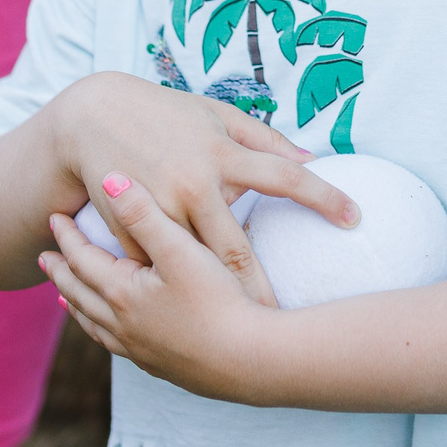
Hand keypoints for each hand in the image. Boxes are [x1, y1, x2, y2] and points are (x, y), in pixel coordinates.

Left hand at [41, 177, 281, 398]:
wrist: (251, 361)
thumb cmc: (219, 301)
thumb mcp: (181, 250)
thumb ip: (144, 215)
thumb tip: (109, 179)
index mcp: (122, 294)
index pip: (83, 260)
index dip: (67, 237)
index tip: (53, 218)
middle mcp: (123, 326)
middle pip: (80, 294)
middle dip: (61, 274)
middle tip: (44, 259)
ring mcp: (141, 351)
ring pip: (95, 325)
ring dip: (77, 306)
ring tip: (65, 297)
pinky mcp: (162, 367)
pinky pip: (117, 347)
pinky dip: (103, 333)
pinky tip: (114, 334)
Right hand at [55, 70, 356, 305]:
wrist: (91, 118)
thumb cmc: (164, 114)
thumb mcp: (215, 115)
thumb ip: (264, 139)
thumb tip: (310, 159)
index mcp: (221, 155)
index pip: (285, 176)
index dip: (324, 196)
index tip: (355, 218)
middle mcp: (193, 184)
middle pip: (237, 249)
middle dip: (264, 290)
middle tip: (292, 320)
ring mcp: (159, 209)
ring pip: (196, 268)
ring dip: (220, 301)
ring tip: (247, 332)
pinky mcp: (129, 229)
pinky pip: (156, 267)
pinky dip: (173, 289)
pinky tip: (191, 315)